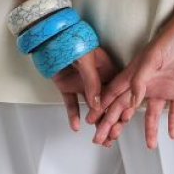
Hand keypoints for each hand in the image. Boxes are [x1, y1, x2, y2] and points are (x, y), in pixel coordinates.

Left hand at [10, 0, 123, 145]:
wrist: (49, 35)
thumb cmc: (73, 39)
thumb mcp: (87, 59)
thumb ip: (92, 82)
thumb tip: (97, 104)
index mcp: (107, 68)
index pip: (117, 92)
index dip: (121, 107)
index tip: (123, 121)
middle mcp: (97, 77)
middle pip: (106, 103)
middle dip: (109, 121)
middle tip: (111, 137)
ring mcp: (82, 82)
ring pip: (91, 107)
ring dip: (95, 123)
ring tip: (98, 139)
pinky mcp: (67, 86)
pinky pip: (71, 103)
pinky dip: (73, 115)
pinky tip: (76, 126)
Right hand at [85, 0, 173, 149]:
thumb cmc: (172, 37)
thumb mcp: (152, 58)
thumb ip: (139, 80)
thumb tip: (130, 102)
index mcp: (135, 73)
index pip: (114, 93)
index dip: (102, 106)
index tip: (92, 119)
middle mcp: (147, 82)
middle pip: (126, 107)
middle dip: (114, 123)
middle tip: (104, 138)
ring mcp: (163, 87)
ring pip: (151, 113)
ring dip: (149, 129)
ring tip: (148, 145)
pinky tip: (171, 134)